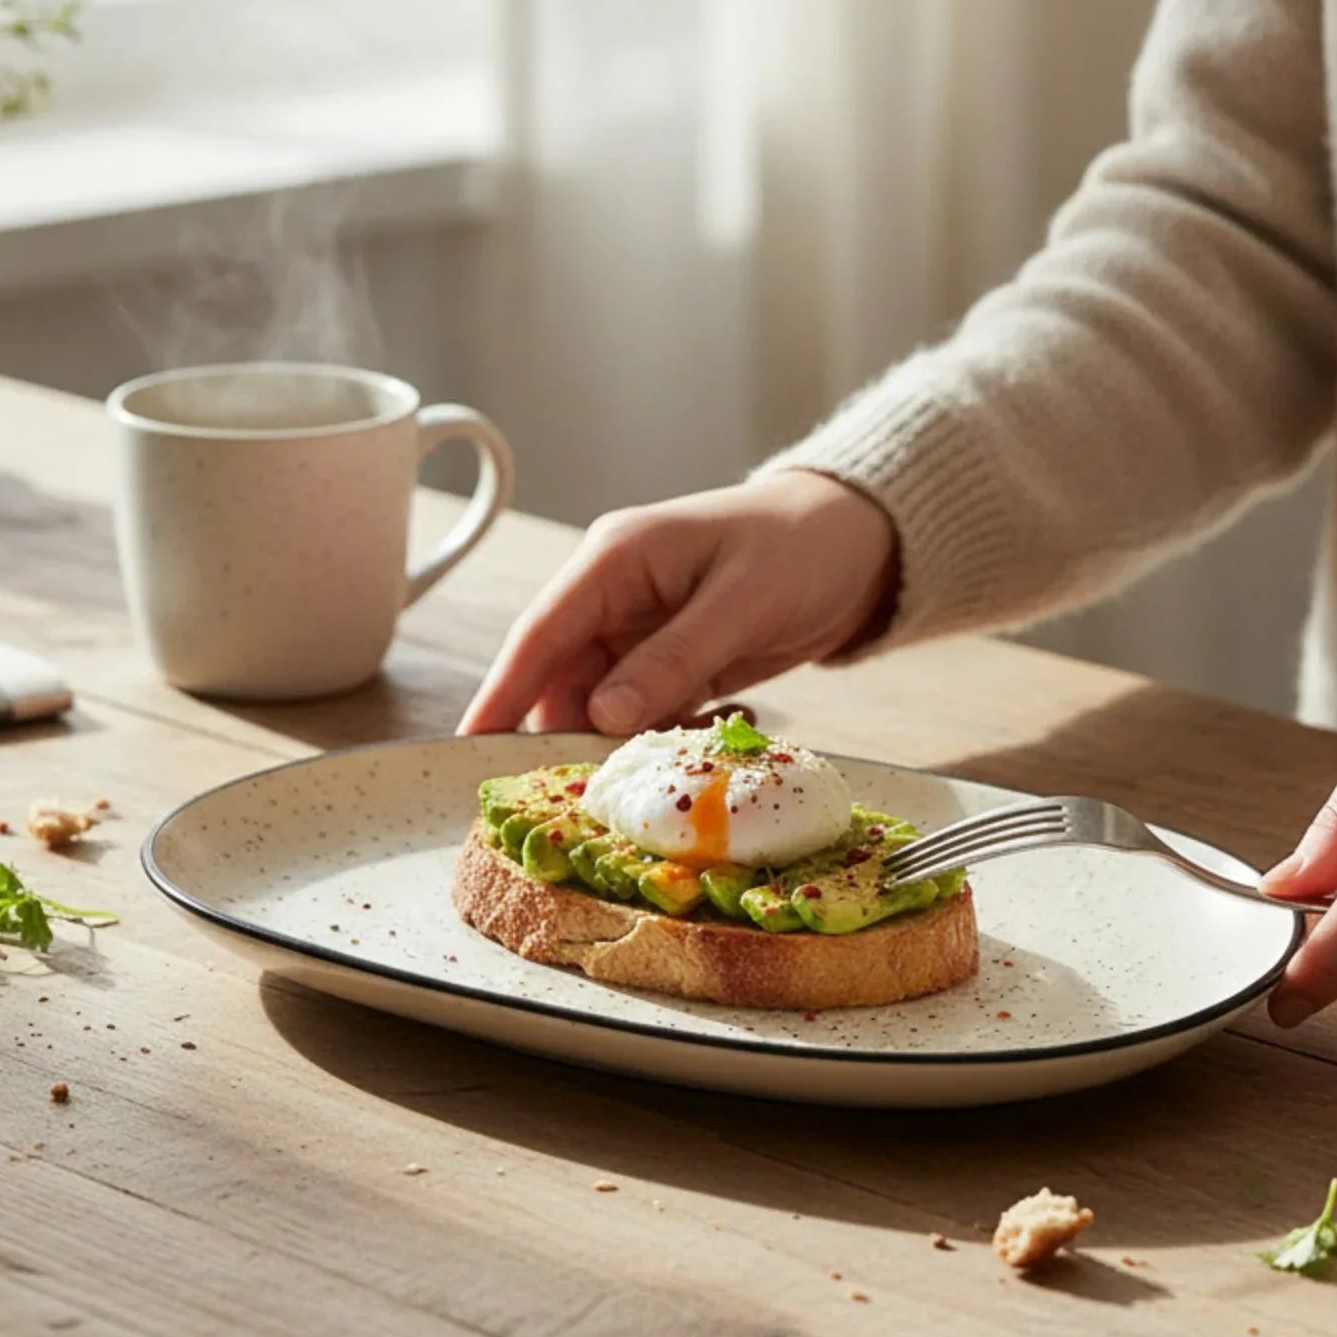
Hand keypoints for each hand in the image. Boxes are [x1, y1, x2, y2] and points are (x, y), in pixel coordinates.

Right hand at [459, 472, 897, 734]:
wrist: (863, 540)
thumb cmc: (804, 546)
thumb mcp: (742, 601)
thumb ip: (673, 657)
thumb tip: (603, 715)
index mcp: (616, 559)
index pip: (540, 633)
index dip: (502, 692)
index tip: (473, 748)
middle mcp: (616, 597)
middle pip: (563, 680)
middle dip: (567, 736)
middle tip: (581, 797)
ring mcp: (644, 632)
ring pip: (602, 705)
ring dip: (622, 744)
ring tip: (661, 774)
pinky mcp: (674, 662)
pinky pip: (645, 713)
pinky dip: (663, 737)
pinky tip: (704, 740)